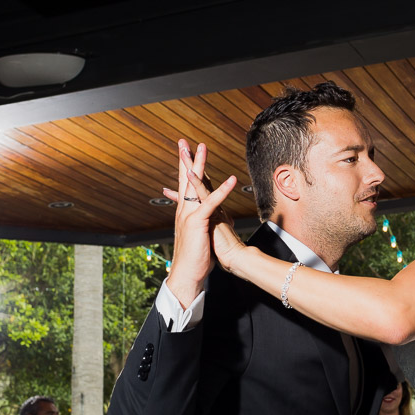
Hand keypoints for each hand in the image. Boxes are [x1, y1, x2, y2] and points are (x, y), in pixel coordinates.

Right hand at [162, 140, 238, 308]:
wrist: (187, 273)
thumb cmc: (197, 257)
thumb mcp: (203, 236)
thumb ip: (208, 224)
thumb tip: (218, 221)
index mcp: (185, 213)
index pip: (186, 186)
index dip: (186, 168)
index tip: (186, 153)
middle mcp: (184, 211)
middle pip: (186, 179)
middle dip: (186, 159)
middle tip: (184, 141)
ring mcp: (189, 215)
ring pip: (195, 185)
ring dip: (200, 166)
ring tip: (202, 148)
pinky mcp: (198, 223)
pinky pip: (211, 202)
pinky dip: (221, 190)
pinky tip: (230, 179)